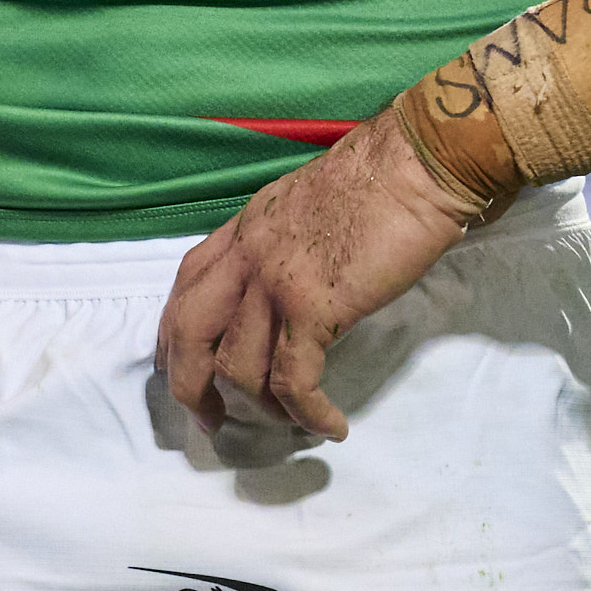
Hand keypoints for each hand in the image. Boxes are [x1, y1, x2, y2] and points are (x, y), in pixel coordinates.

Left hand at [154, 110, 478, 441]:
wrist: (414, 164)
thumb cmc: (377, 180)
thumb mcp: (303, 204)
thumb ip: (281, 242)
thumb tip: (288, 280)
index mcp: (244, 229)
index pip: (186, 285)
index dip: (176, 334)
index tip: (183, 367)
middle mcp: (246, 256)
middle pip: (189, 332)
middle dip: (189, 385)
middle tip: (210, 420)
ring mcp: (274, 283)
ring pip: (238, 366)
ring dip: (261, 407)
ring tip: (290, 422)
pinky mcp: (313, 309)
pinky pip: (294, 381)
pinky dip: (308, 413)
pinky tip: (331, 426)